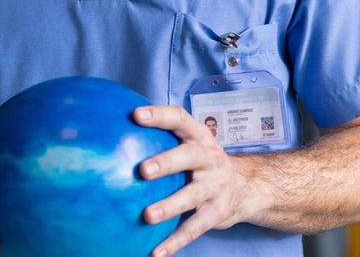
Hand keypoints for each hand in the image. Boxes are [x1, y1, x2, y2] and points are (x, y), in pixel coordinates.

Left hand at [132, 105, 258, 256]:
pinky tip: (156, 253)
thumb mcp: (192, 145)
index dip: (160, 115)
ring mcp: (216, 186)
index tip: (136, 115)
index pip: (180, 119)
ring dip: (170, 206)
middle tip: (143, 170)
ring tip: (148, 216)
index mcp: (200, 137)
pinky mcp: (217, 212)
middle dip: (167, 162)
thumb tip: (113, 134)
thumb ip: (163, 139)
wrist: (246, 187)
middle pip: (190, 157)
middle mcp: (210, 158)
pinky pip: (194, 228)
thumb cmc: (204, 163)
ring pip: (192, 196)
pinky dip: (175, 242)